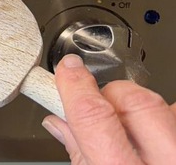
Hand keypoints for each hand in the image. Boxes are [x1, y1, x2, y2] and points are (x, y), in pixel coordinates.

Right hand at [42, 54, 175, 164]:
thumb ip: (78, 153)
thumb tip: (59, 122)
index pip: (93, 116)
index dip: (75, 84)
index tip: (68, 68)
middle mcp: (164, 162)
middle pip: (136, 101)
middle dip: (113, 94)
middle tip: (102, 107)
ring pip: (163, 107)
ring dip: (140, 110)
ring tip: (131, 132)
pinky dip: (165, 119)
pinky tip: (156, 136)